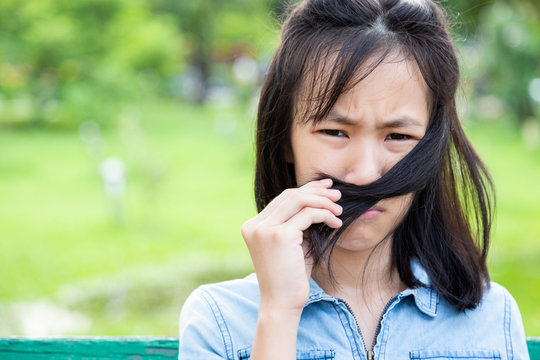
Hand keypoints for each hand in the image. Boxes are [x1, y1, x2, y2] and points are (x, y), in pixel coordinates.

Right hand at [241, 178, 341, 314]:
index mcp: (253, 225)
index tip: (324, 188)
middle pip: (289, 195)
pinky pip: (308, 215)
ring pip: (298, 200)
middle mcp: (255, 225)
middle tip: (337, 194)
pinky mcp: (279, 235)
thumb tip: (320, 198)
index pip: (282, 198)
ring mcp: (265, 229)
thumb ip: (298, 222)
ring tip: (339, 209)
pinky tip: (336, 222)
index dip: (305, 190)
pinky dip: (325, 215)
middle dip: (316, 192)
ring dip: (323, 202)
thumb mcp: (292, 244)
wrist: (282, 304)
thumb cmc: (290, 277)